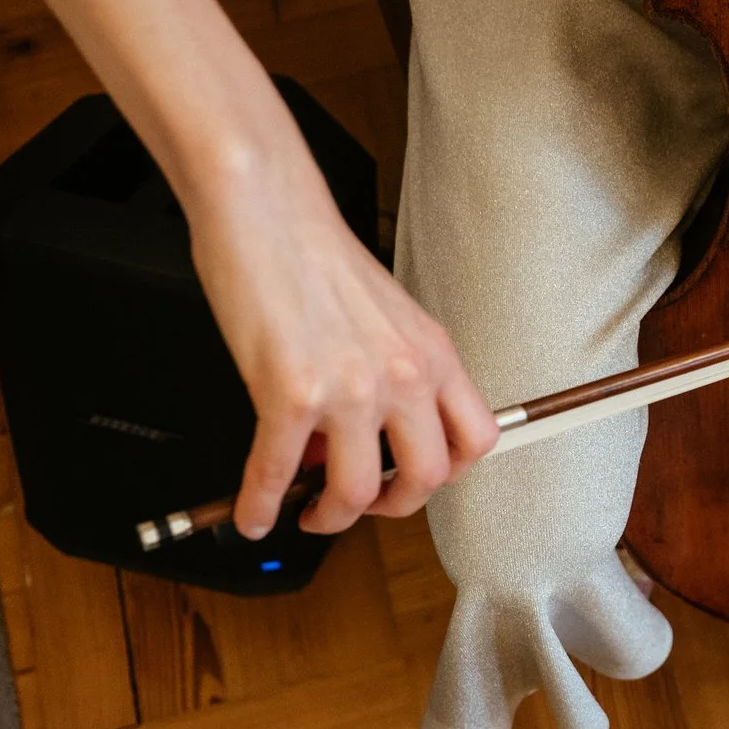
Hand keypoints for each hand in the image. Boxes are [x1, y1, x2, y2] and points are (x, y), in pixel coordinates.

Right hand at [190, 159, 496, 539]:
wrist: (265, 210)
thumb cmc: (317, 255)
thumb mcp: (387, 316)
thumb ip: (393, 375)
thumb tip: (361, 437)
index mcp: (432, 355)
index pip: (476, 439)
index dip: (446, 473)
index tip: (414, 480)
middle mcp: (402, 376)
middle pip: (423, 480)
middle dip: (389, 508)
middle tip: (360, 505)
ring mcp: (349, 389)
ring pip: (356, 492)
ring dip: (329, 517)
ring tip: (307, 511)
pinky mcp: (290, 395)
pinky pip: (276, 474)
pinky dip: (261, 506)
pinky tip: (253, 514)